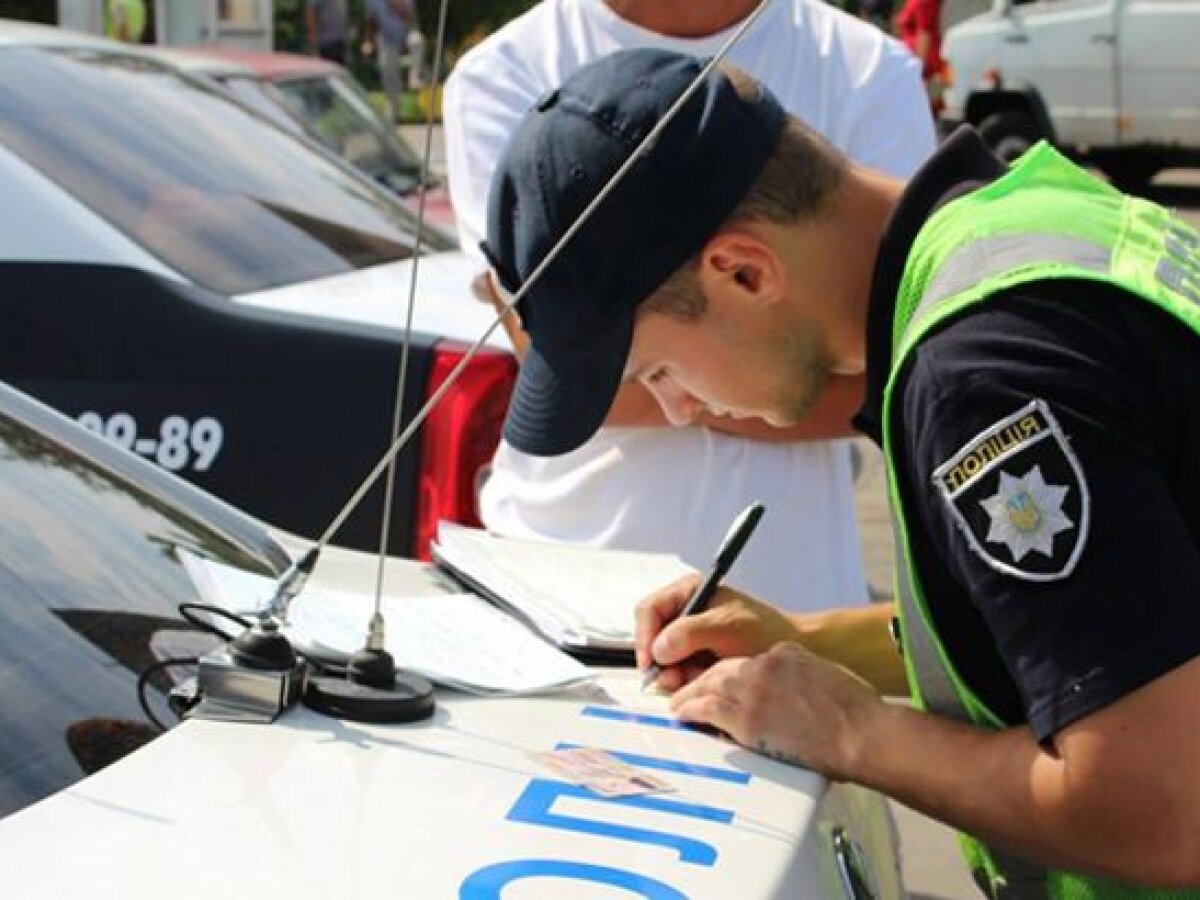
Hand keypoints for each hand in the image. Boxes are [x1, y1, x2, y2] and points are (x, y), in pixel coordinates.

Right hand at [634, 573, 799, 691]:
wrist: (790, 652)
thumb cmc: (766, 631)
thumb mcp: (726, 627)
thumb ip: (689, 633)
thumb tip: (660, 647)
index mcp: (690, 592)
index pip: (650, 610)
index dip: (645, 635)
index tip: (650, 660)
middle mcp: (686, 612)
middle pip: (652, 635)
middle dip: (660, 659)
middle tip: (672, 677)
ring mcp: (691, 635)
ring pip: (663, 657)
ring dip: (673, 671)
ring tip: (693, 677)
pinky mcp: (697, 656)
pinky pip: (677, 669)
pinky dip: (685, 678)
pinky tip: (702, 678)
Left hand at [669, 642, 885, 779]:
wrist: (862, 733)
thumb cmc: (856, 713)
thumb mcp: (825, 676)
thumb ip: (798, 678)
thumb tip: (788, 694)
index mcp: (785, 653)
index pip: (746, 659)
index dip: (729, 672)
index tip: (719, 680)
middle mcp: (764, 665)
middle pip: (721, 668)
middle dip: (701, 678)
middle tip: (688, 686)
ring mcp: (753, 691)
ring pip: (708, 686)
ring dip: (689, 694)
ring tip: (678, 702)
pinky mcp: (747, 719)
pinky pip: (707, 710)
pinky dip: (690, 710)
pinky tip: (682, 713)